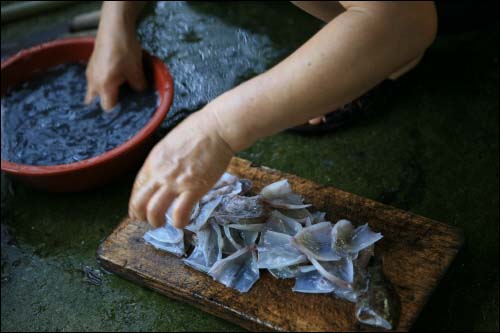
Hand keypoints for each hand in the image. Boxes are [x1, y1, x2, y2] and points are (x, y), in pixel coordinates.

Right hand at [84, 18, 145, 110]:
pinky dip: (102, 84)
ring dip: (105, 94)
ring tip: (118, 92)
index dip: (118, 112)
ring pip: (94, 92)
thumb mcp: (136, 71)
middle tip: (121, 103)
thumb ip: (139, 87)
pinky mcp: (91, 66)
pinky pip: (95, 82)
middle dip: (108, 104)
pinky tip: (113, 79)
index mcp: (104, 87)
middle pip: (97, 102)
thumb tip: (141, 93)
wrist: (114, 28)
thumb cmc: (125, 50)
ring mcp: (90, 74)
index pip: (108, 109)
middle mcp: (93, 83)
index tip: (128, 111)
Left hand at [128, 109, 234, 227]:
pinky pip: (180, 213)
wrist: (216, 128)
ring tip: (163, 223)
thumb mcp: (170, 144)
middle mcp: (160, 173)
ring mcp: (176, 182)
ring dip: (156, 222)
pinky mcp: (194, 188)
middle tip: (149, 220)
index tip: (140, 209)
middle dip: (141, 216)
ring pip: (154, 211)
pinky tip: (183, 222)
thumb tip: (162, 173)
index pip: (136, 188)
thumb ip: (163, 161)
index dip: (135, 203)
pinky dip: (179, 222)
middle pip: (139, 202)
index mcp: (153, 161)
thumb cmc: (198, 131)